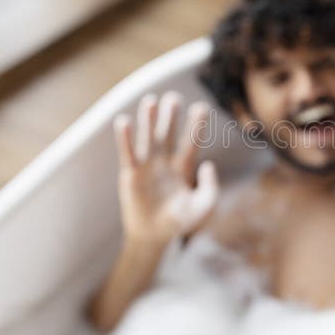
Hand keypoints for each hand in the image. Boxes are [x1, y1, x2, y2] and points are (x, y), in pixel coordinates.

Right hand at [113, 92, 218, 242]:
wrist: (155, 236)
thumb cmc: (181, 221)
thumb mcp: (203, 207)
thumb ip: (211, 188)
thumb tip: (208, 164)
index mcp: (184, 166)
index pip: (192, 142)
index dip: (196, 125)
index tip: (202, 107)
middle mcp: (165, 161)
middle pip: (169, 134)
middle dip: (171, 116)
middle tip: (173, 98)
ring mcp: (148, 166)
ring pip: (148, 138)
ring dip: (148, 120)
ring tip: (150, 100)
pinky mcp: (131, 174)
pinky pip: (128, 153)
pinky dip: (125, 138)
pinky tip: (123, 121)